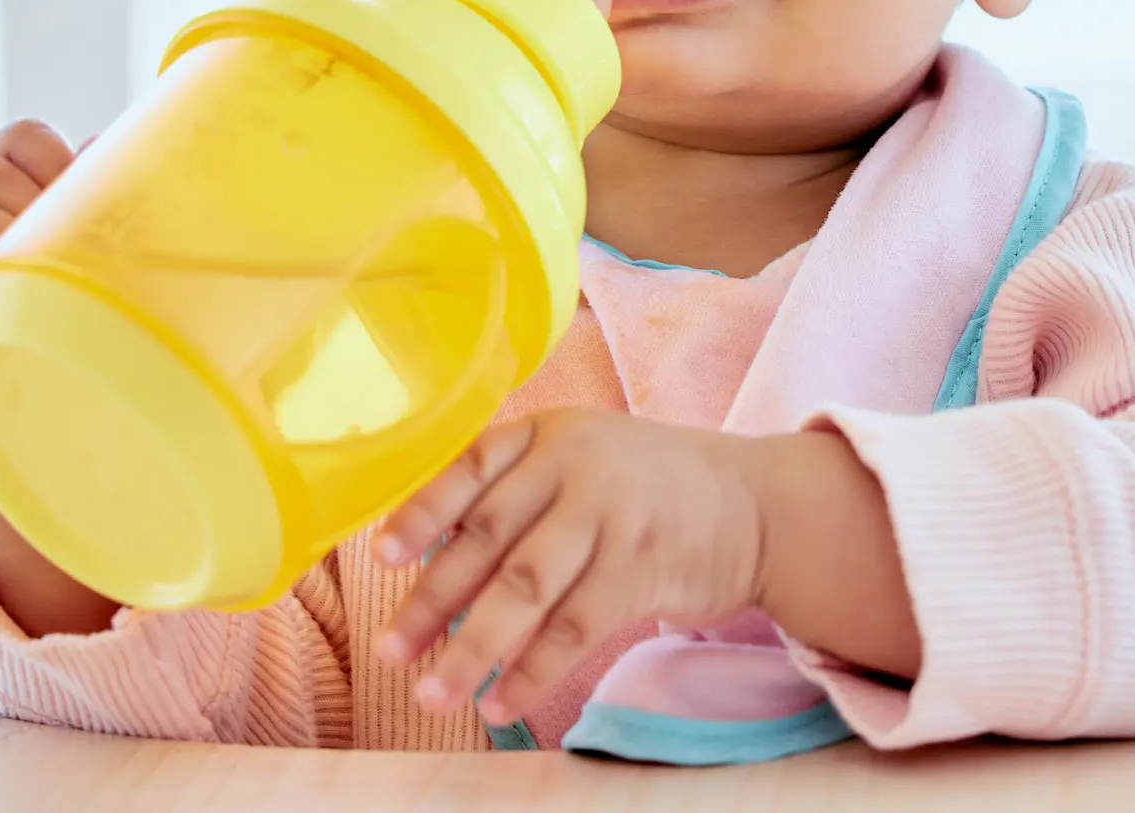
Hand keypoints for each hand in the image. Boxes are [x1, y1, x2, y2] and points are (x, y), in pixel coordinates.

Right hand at [0, 119, 76, 406]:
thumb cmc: (59, 317)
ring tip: (22, 284)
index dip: (52, 162)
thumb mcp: (80, 253)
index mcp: (1, 181)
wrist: (23, 398)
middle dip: (29, 212)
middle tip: (51, 261)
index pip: (21, 138)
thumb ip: (85, 200)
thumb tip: (99, 144)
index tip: (75, 206)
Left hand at [369, 409, 767, 724]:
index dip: (422, 513)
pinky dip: (534, 671)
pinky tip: (503, 702)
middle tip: (389, 651)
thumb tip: (430, 560)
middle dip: (431, 601)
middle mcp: (576, 465)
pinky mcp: (642, 567)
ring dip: (473, 648)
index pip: (470, 467)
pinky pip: (575, 627)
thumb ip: (516, 492)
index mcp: (549, 432)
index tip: (380, 556)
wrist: (754, 503)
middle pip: (488, 537)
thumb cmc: (647, 486)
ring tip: (434, 695)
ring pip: (525, 588)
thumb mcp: (582, 458)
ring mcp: (611, 515)